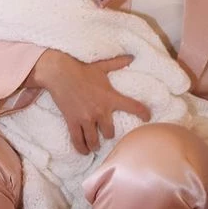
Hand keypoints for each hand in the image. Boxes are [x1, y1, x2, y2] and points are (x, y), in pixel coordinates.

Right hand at [28, 50, 149, 153]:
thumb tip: (131, 57)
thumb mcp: (101, 66)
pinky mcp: (73, 121)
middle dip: (109, 134)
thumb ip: (117, 63)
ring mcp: (86, 118)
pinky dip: (81, 148)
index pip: (132, 106)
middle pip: (110, 132)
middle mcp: (100, 110)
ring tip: (95, 146)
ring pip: (94, 140)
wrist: (59, 73)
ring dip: (95, 144)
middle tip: (106, 134)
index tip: (148, 117)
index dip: (142, 113)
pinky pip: (78, 140)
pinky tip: (84, 151)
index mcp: (110, 97)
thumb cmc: (81, 69)